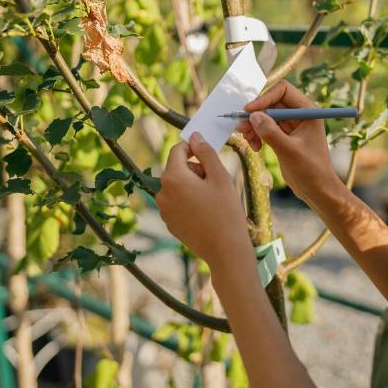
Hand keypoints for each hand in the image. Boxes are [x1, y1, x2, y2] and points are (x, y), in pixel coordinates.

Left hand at [156, 132, 252, 266]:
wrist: (225, 250)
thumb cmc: (226, 211)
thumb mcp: (220, 177)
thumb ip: (205, 153)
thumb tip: (194, 137)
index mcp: (173, 177)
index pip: (178, 150)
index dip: (194, 147)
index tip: (209, 153)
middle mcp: (162, 192)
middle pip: (178, 168)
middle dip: (196, 169)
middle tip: (217, 183)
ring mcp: (164, 209)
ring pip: (178, 186)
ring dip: (193, 186)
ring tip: (213, 200)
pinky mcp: (169, 222)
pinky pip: (178, 202)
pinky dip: (190, 201)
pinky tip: (207, 213)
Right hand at [236, 80, 338, 201]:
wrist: (318, 190)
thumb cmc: (311, 171)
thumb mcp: (289, 151)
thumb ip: (271, 132)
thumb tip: (253, 115)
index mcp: (308, 111)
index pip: (283, 90)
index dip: (264, 98)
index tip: (249, 111)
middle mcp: (300, 114)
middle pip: (271, 103)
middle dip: (255, 114)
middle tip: (241, 127)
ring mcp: (292, 125)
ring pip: (266, 116)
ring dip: (253, 125)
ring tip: (246, 139)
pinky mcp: (284, 137)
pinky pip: (266, 128)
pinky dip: (257, 135)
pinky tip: (255, 147)